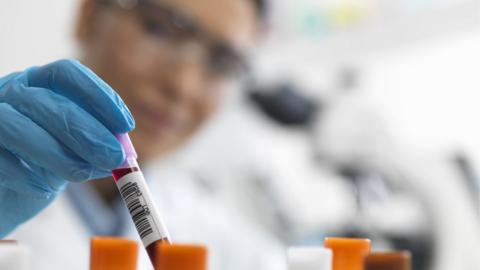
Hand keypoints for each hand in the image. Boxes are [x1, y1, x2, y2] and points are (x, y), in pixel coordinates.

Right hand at [0, 59, 134, 236]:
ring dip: (58, 153)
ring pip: (16, 125)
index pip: (68, 73)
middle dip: (88, 131)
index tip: (125, 125)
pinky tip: (45, 189)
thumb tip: (124, 154)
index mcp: (40, 83)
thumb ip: (97, 146)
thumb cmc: (43, 163)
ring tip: (83, 174)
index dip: (100, 96)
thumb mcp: (76, 150)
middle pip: (49, 101)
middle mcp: (12, 92)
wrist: (4, 193)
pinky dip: (26, 176)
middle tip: (114, 157)